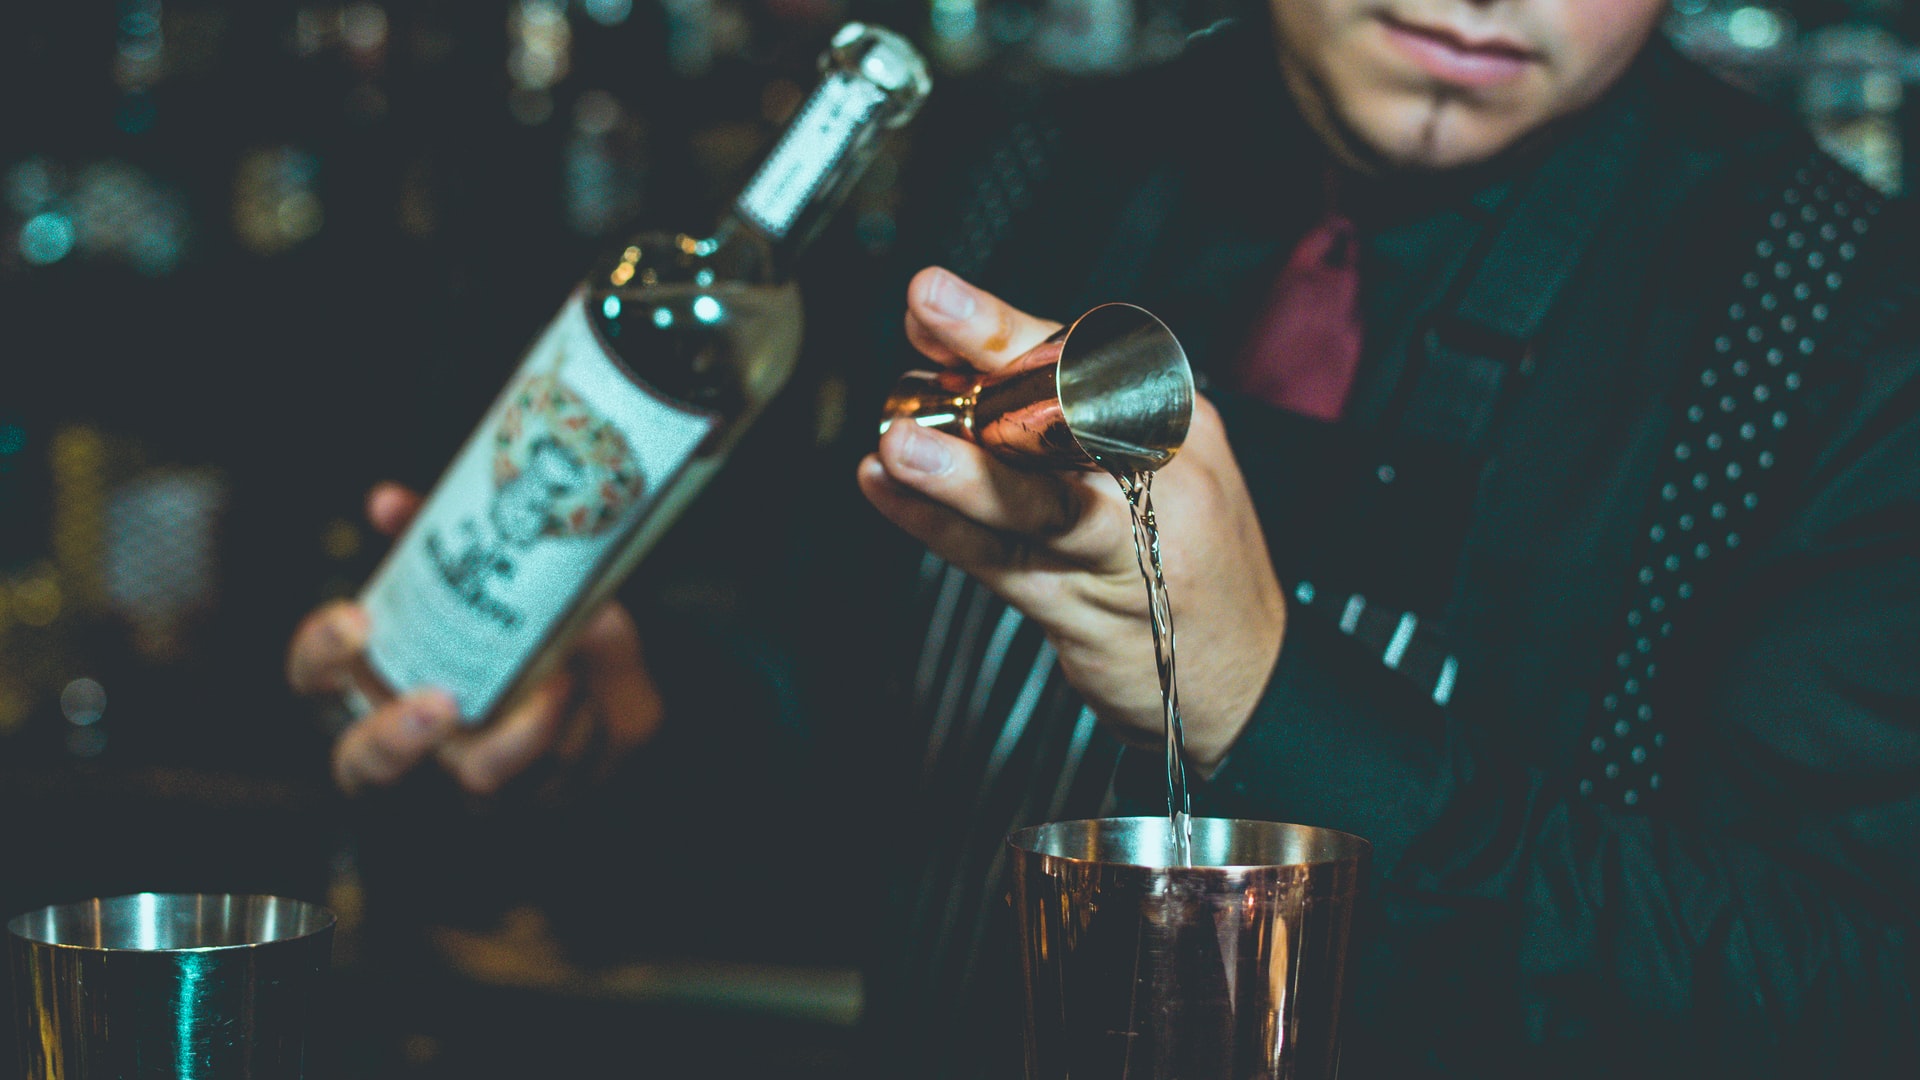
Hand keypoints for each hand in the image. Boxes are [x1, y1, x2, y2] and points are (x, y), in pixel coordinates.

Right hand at [286, 483, 664, 796]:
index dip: (322, 653)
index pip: (316, 679)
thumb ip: (450, 545)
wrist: (608, 688)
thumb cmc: (524, 635)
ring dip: (526, 730)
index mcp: (386, 685)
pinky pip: (557, 779)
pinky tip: (604, 694)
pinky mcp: (540, 796)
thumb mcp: (493, 580)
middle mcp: (418, 748)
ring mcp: (472, 783)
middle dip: (398, 738)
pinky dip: (588, 730)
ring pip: (477, 780)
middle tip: (443, 702)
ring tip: (561, 682)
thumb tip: (388, 503)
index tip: (358, 620)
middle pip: (367, 766)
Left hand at [857, 267, 1285, 767]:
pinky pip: (1000, 562)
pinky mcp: (1084, 610)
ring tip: (899, 442)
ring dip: (959, 469)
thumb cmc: (1185, 561)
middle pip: (1067, 407)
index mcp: (1171, 424)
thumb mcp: (1154, 468)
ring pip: (1034, 499)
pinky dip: (937, 528)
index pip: (1083, 357)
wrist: (1248, 679)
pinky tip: (886, 493)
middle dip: (990, 353)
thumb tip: (950, 365)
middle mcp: (1154, 476)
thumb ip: (1065, 421)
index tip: (936, 297)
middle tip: (927, 307)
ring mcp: (1121, 547)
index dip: (1002, 324)